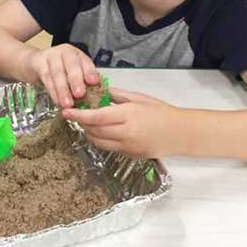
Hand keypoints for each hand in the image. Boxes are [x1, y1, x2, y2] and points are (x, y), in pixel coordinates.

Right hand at [28, 44, 99, 107]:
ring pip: (57, 72)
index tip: (94, 82)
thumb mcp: (72, 73)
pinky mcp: (39, 63)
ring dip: (63, 89)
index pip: (85, 61)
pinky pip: (46, 77)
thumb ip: (83, 81)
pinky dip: (52, 91)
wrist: (36, 63)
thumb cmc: (59, 69)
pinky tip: (57, 101)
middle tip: (80, 94)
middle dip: (76, 80)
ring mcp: (51, 56)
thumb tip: (96, 95)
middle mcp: (65, 52)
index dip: (90, 71)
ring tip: (68, 104)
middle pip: (71, 64)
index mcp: (77, 54)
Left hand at [62, 88, 178, 157]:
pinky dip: (100, 139)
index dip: (78, 115)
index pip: (96, 117)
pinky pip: (108, 148)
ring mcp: (128, 147)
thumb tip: (99, 92)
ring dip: (89, 132)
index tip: (66, 111)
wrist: (181, 133)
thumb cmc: (162, 112)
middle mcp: (126, 133)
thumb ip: (117, 95)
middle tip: (75, 113)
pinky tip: (102, 129)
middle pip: (94, 130)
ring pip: (98, 142)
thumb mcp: (139, 98)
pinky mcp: (130, 155)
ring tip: (87, 121)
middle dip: (81, 122)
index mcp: (128, 116)